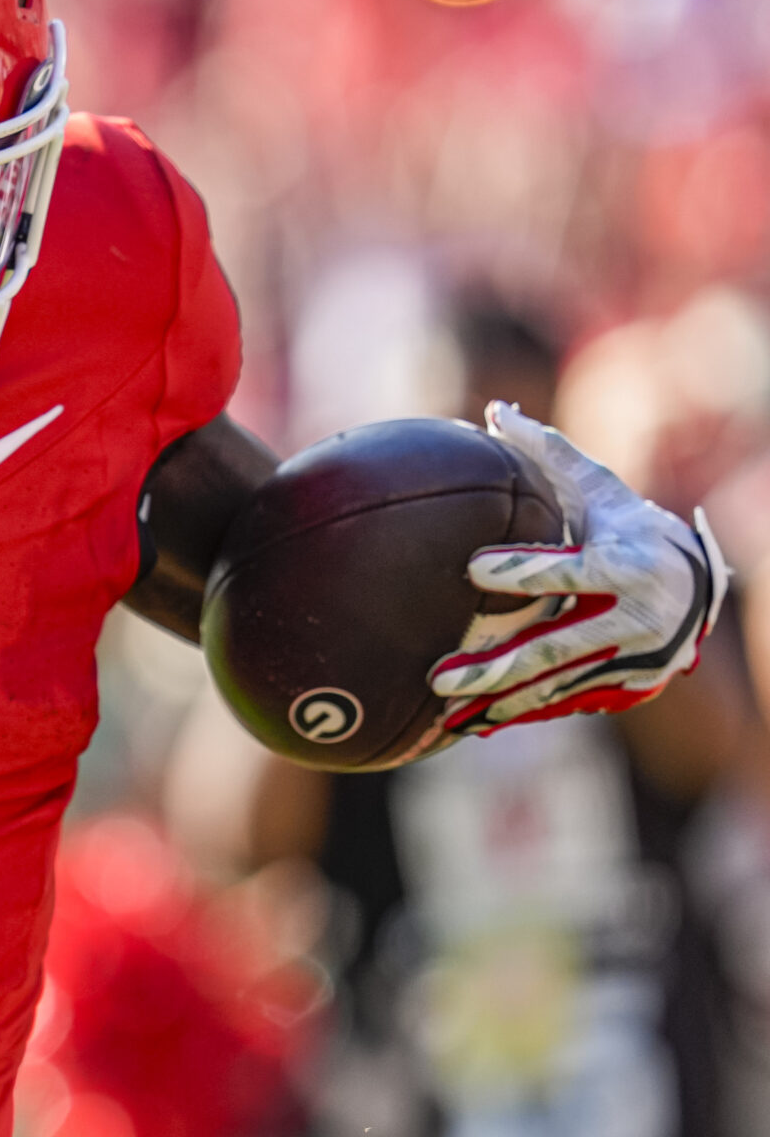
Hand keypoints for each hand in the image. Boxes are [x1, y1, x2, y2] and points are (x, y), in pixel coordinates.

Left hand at [429, 404, 729, 732]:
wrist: (697, 587)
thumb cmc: (631, 529)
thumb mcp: (602, 490)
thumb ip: (549, 455)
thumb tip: (496, 410)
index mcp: (629, 564)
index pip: (571, 570)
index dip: (524, 570)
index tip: (473, 568)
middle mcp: (635, 618)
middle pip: (558, 648)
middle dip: (498, 665)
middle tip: (438, 674)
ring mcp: (632, 660)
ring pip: (557, 685)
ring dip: (499, 700)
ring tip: (444, 709)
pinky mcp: (626, 687)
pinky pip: (566, 702)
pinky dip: (521, 713)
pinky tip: (472, 726)